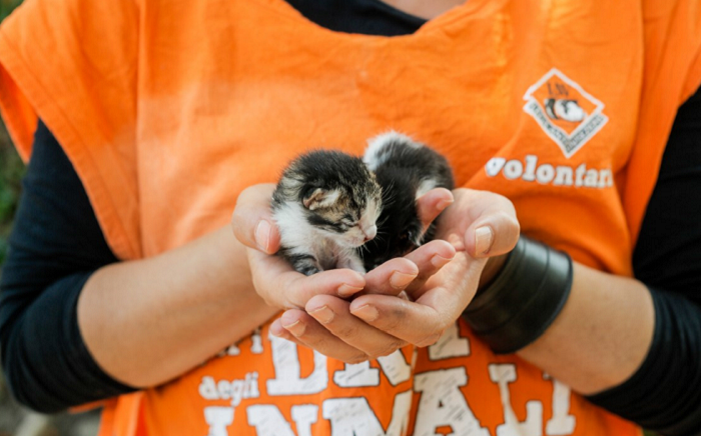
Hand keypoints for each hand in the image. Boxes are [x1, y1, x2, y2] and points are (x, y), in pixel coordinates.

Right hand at [231, 184, 455, 310]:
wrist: (289, 213)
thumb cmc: (265, 211)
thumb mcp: (251, 209)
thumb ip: (252, 221)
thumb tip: (268, 237)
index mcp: (284, 289)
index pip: (305, 300)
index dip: (328, 292)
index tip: (353, 280)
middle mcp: (321, 300)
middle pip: (354, 306)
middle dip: (383, 287)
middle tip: (411, 266)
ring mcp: (352, 292)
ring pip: (388, 296)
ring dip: (417, 272)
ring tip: (443, 248)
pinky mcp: (378, 278)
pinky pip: (404, 272)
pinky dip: (426, 253)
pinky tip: (449, 233)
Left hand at [271, 188, 519, 361]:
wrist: (458, 224)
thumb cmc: (480, 220)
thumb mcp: (497, 217)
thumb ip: (496, 230)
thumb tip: (475, 242)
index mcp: (447, 301)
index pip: (423, 323)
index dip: (393, 316)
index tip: (362, 299)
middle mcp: (417, 317)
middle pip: (382, 341)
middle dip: (346, 327)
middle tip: (311, 306)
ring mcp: (391, 318)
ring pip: (355, 343)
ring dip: (321, 335)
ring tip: (286, 320)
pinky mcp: (369, 311)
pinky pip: (340, 331)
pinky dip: (313, 330)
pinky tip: (280, 322)